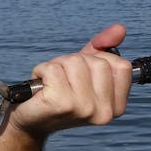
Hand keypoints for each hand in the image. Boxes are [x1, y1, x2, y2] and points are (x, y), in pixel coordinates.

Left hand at [5, 23, 132, 139]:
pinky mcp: (61, 104)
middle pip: (97, 62)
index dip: (98, 60)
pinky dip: (42, 70)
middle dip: (74, 62)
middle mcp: (105, 112)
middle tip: (62, 79)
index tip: (82, 74)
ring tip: (50, 82)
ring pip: (75, 63)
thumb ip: (102, 49)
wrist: (30, 121)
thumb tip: (120, 28)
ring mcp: (84, 109)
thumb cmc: (58, 94)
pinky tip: (40, 85)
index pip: (121, 65)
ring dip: (57, 65)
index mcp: (117, 107)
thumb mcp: (84, 70)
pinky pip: (53, 69)